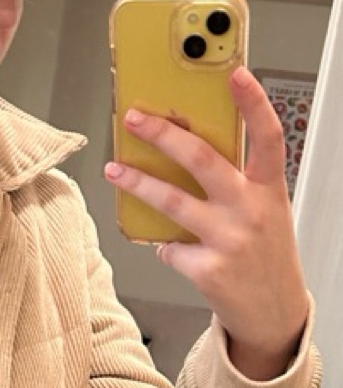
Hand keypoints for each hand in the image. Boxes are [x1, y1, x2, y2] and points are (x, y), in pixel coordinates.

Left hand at [104, 66, 309, 380]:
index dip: (253, 103)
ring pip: (172, 202)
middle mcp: (250, 211)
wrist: (273, 313)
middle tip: (137, 119)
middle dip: (164, 135)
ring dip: (138, 183)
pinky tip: (173, 249)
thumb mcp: (264, 213)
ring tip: (114, 170)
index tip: (235, 74)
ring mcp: (228, 240)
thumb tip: (183, 156)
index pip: (267, 136)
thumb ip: (236, 186)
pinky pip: (170, 248)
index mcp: (268, 190)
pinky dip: (165, 246)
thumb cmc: (264, 257)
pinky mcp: (207, 269)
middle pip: (203, 160)